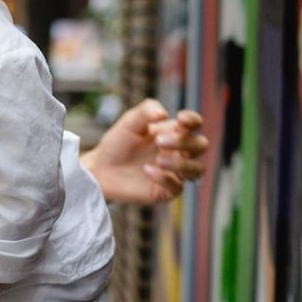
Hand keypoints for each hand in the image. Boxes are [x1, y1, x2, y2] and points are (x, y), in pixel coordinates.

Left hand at [83, 99, 206, 204]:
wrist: (101, 169)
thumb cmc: (118, 143)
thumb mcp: (129, 122)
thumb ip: (146, 111)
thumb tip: (164, 113)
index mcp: (174, 132)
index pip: (195, 124)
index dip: (194, 120)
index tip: (180, 119)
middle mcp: (179, 152)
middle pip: (200, 145)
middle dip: (184, 142)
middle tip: (159, 141)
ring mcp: (175, 172)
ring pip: (197, 169)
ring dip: (181, 163)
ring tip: (158, 160)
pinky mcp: (166, 190)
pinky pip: (178, 187)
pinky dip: (165, 179)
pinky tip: (148, 171)